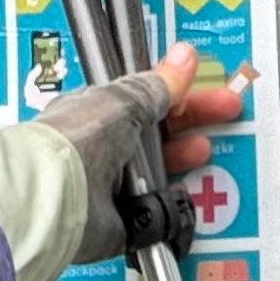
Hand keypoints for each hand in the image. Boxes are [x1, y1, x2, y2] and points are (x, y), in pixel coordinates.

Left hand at [32, 44, 247, 261]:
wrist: (53, 197)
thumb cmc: (75, 140)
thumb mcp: (125, 101)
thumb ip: (158, 85)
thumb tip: (183, 57)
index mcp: (100, 114)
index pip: (148, 101)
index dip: (181, 94)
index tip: (210, 91)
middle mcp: (104, 149)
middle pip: (158, 135)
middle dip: (191, 124)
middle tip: (226, 113)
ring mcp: (112, 187)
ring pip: (159, 174)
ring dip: (182, 163)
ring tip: (202, 153)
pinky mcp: (120, 223)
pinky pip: (156, 215)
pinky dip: (169, 208)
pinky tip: (179, 196)